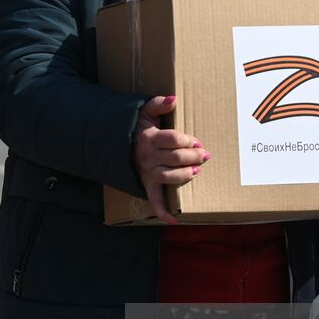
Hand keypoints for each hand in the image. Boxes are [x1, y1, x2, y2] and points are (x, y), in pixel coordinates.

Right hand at [132, 95, 209, 223]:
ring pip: (167, 176)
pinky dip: (162, 211)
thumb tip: (173, 99)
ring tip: (195, 171)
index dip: (186, 140)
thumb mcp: (144, 111)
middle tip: (204, 154)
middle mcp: (148, 156)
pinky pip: (152, 198)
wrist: (114, 141)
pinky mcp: (146, 182)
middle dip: (192, 156)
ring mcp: (147, 171)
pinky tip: (173, 220)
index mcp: (149, 137)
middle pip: (174, 158)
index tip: (196, 141)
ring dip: (183, 176)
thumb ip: (158, 104)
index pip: (171, 139)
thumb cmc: (136, 126)